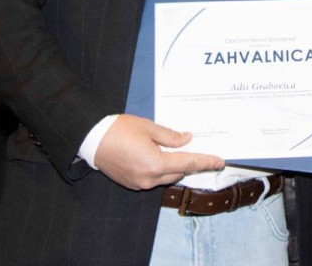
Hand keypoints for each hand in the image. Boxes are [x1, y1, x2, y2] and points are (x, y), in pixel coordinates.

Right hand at [93, 114, 224, 189]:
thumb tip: (187, 140)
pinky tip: (159, 157)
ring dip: (174, 166)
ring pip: (166, 177)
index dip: (206, 162)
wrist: (92, 139)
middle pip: (178, 172)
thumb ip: (170, 136)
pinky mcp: (132, 184)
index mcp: (156, 164)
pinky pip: (154, 179)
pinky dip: (160, 169)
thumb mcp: (149, 128)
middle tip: (199, 152)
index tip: (219, 162)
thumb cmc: (119, 130)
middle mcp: (149, 179)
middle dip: (189, 163)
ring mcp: (140, 184)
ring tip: (178, 152)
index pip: (188, 163)